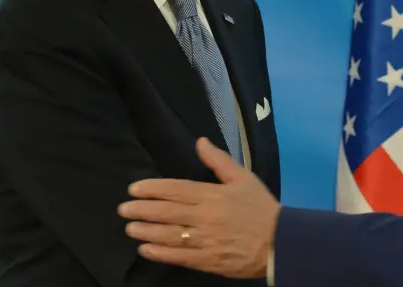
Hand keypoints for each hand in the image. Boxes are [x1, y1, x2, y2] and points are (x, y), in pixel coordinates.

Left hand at [118, 137, 279, 277]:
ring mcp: (204, 241)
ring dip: (146, 231)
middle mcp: (205, 217)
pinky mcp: (206, 260)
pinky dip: (160, 253)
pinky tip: (146, 249)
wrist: (279, 243)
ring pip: (168, 235)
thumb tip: (200, 142)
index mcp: (213, 195)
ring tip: (130, 228)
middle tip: (123, 209)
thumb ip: (219, 161)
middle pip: (167, 212)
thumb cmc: (260, 208)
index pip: (176, 189)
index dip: (153, 189)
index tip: (134, 189)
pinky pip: (178, 256)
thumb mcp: (243, 178)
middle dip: (142, 210)